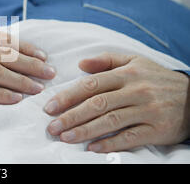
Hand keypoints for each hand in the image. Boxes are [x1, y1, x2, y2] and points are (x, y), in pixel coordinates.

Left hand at [44, 52, 189, 152]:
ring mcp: (147, 111)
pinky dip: (110, 144)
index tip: (50, 107)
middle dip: (71, 116)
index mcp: (127, 74)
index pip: (91, 85)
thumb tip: (81, 63)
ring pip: (110, 121)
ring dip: (85, 131)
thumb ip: (106, 60)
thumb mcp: (135, 62)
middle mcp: (136, 91)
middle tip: (52, 126)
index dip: (68, 96)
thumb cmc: (157, 79)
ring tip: (64, 137)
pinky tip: (92, 148)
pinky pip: (130, 138)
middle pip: (97, 104)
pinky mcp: (157, 129)